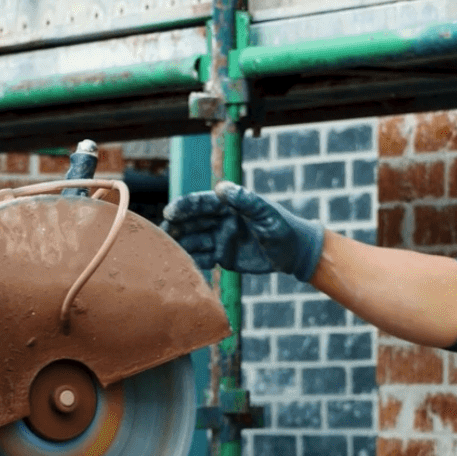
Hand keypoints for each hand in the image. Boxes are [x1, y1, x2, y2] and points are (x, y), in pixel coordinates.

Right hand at [162, 181, 323, 282]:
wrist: (295, 253)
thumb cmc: (284, 228)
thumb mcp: (267, 214)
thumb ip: (247, 201)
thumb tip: (224, 188)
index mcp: (229, 205)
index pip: (202, 203)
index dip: (184, 207)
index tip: (170, 213)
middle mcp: (221, 220)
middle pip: (192, 222)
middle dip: (176, 228)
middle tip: (161, 237)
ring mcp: (220, 238)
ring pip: (195, 241)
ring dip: (182, 246)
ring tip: (169, 255)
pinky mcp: (223, 257)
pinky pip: (203, 258)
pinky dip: (193, 262)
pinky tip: (185, 268)